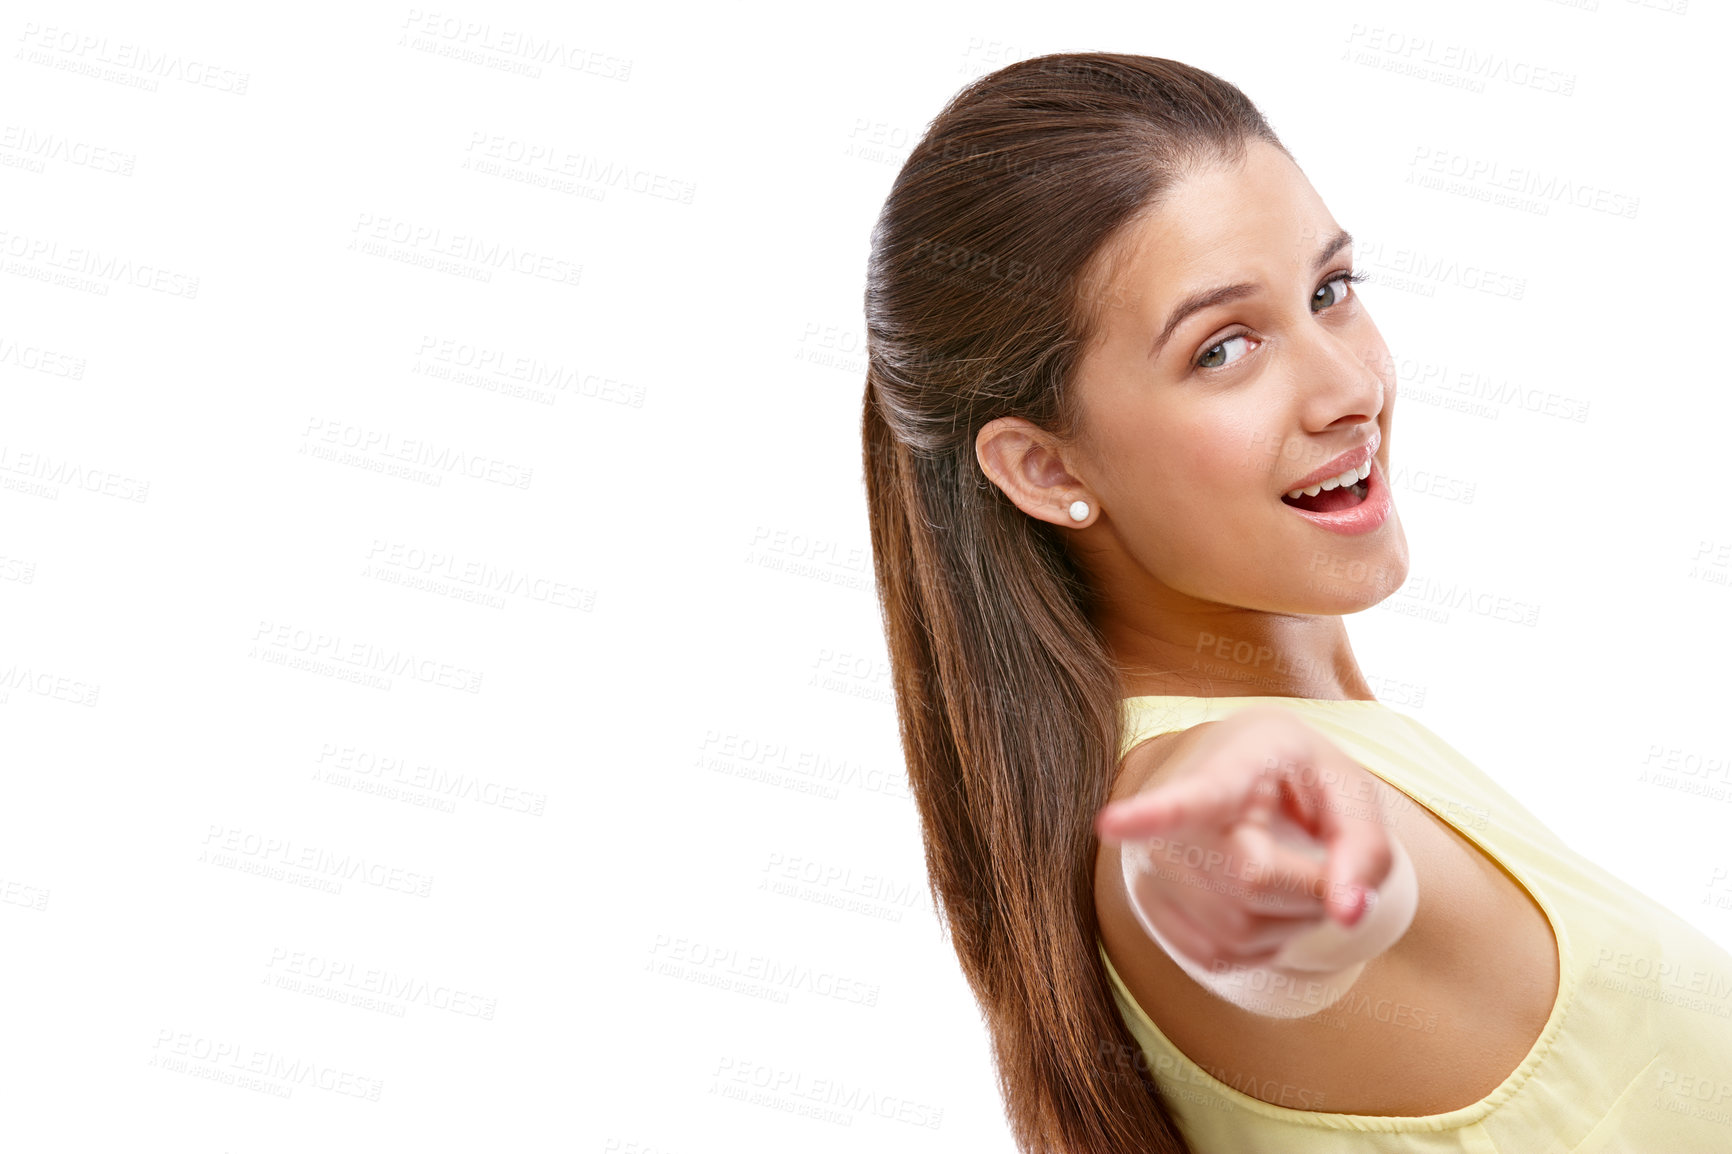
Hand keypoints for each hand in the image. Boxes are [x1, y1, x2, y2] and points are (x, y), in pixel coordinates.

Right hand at [1095, 705, 1401, 973]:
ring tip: (1292, 874)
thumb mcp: (1349, 791)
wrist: (1234, 772)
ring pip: (1239, 929)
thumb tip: (1349, 915)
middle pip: (1252, 882)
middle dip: (1310, 887)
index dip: (1148, 815)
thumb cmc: (1297, 778)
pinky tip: (1265, 904)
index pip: (1186, 797)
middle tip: (1324, 859)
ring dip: (1291, 920)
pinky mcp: (1149, 908)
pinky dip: (1261, 943)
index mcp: (1224, 768)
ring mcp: (1151, 867)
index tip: (1109, 823)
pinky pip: (1219, 957)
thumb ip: (1366, 847)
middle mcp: (1170, 819)